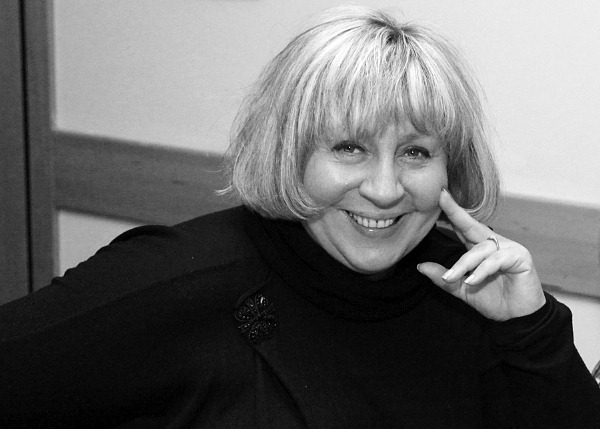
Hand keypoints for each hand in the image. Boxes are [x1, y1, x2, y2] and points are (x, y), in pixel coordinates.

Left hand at [417, 189, 545, 320]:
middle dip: (456, 213)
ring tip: (451, 279)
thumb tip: (421, 266)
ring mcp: (510, 248)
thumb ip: (444, 277)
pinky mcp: (520, 257)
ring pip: (479, 250)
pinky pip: (495, 260)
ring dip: (463, 265)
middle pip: (472, 226)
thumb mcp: (461, 288)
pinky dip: (481, 271)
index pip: (464, 226)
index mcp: (481, 248)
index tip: (439, 195)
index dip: (452, 211)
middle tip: (441, 199)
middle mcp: (495, 244)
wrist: (517, 319)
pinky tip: (471, 281)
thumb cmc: (493, 301)